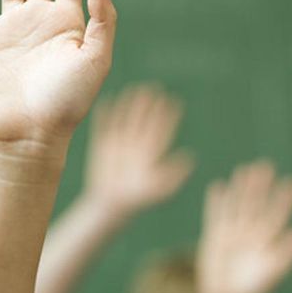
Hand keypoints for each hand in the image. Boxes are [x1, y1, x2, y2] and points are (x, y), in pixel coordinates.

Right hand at [83, 85, 192, 215]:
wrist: (111, 205)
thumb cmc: (137, 199)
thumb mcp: (159, 189)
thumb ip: (174, 174)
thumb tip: (190, 158)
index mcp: (150, 154)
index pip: (161, 130)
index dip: (168, 116)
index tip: (174, 101)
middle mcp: (136, 146)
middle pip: (144, 120)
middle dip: (150, 105)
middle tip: (156, 87)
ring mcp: (119, 145)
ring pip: (126, 119)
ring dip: (130, 105)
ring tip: (135, 89)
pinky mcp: (102, 147)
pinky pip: (104, 127)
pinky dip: (105, 114)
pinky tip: (107, 100)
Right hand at [198, 161, 291, 292]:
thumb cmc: (253, 288)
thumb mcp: (273, 270)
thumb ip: (287, 251)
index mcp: (267, 241)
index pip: (276, 215)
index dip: (283, 200)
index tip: (290, 183)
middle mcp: (251, 233)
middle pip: (256, 205)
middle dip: (261, 186)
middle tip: (266, 165)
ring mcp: (233, 233)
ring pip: (237, 205)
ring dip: (240, 189)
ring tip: (244, 169)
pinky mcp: (215, 236)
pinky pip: (215, 215)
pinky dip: (216, 201)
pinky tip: (218, 185)